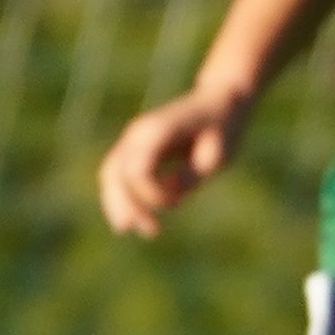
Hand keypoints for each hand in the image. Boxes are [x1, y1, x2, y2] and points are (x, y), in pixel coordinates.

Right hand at [98, 86, 249, 236]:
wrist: (220, 102)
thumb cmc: (224, 128)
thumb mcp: (218, 155)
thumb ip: (191, 176)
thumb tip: (168, 196)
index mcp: (158, 131)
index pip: (137, 170)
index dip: (151, 194)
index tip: (176, 202)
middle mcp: (138, 132)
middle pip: (115, 173)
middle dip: (127, 205)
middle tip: (150, 232)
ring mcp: (133, 138)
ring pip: (111, 173)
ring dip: (117, 203)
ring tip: (127, 230)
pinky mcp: (136, 147)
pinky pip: (118, 173)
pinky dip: (120, 195)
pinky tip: (130, 217)